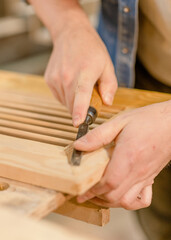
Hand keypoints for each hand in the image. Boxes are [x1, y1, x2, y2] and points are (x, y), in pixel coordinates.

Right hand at [45, 12, 116, 126]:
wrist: (70, 34)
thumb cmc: (91, 50)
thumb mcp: (107, 65)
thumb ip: (110, 86)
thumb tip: (107, 103)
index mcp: (85, 72)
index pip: (81, 94)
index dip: (79, 110)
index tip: (77, 123)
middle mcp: (67, 75)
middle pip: (73, 104)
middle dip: (82, 109)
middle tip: (90, 95)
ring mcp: (55, 78)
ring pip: (66, 103)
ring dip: (74, 101)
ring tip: (79, 84)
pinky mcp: (49, 80)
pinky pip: (59, 97)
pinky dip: (67, 96)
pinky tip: (71, 83)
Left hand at [74, 101, 170, 209]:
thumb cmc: (148, 120)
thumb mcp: (120, 122)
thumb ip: (98, 135)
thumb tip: (79, 146)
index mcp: (128, 156)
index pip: (108, 183)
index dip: (91, 190)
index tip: (80, 192)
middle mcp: (137, 171)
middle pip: (114, 196)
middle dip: (96, 198)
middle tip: (86, 192)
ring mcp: (146, 176)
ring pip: (127, 202)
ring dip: (111, 202)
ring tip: (100, 195)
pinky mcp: (151, 177)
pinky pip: (143, 200)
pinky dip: (130, 202)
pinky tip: (122, 193)